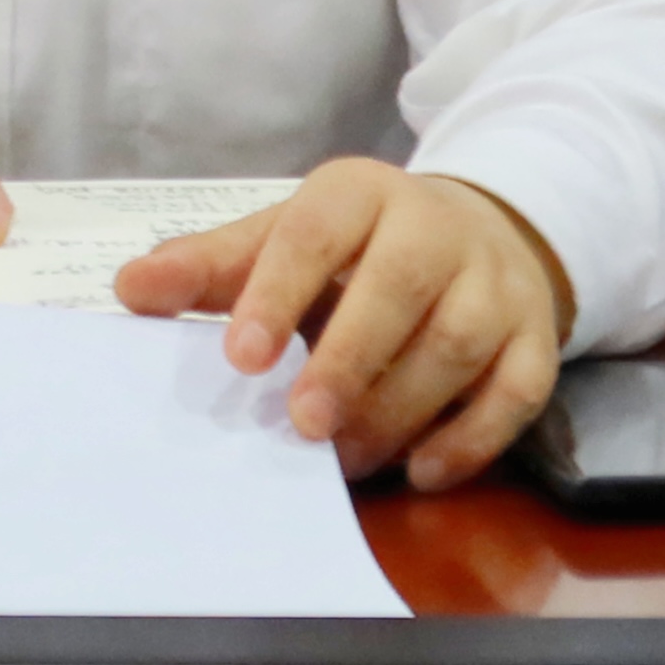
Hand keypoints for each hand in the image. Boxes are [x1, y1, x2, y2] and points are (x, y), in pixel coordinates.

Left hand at [114, 158, 572, 490]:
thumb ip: (210, 267)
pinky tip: (419, 469)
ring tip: (342, 458)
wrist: (477, 231)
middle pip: (401, 286)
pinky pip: (516, 393)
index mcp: (361, 194)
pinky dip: (469, 439)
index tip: (240, 357)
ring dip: (398, 410)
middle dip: (349, 360)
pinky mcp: (535, 338)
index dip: (277, 293)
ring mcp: (495, 282)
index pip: (316, 233)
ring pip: (457, 345)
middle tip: (300, 423)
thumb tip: (129, 292)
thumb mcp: (282, 237)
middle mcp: (437, 227)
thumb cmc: (357, 247)